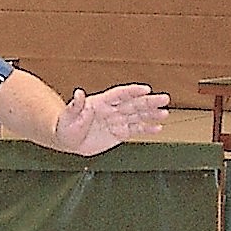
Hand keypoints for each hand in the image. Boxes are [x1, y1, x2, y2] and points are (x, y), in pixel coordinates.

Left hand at [55, 84, 169, 155]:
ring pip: (137, 116)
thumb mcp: (68, 115)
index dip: (132, 91)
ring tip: (164, 113)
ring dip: (151, 115)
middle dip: (149, 101)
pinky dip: (146, 129)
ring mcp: (117, 121)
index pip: (119, 94)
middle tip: (165, 98)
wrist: (67, 141)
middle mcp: (112, 110)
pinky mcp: (119, 133)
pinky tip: (157, 128)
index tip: (145, 89)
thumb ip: (75, 105)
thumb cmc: (65, 126)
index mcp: (101, 102)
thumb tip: (78, 93)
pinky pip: (134, 130)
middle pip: (133, 104)